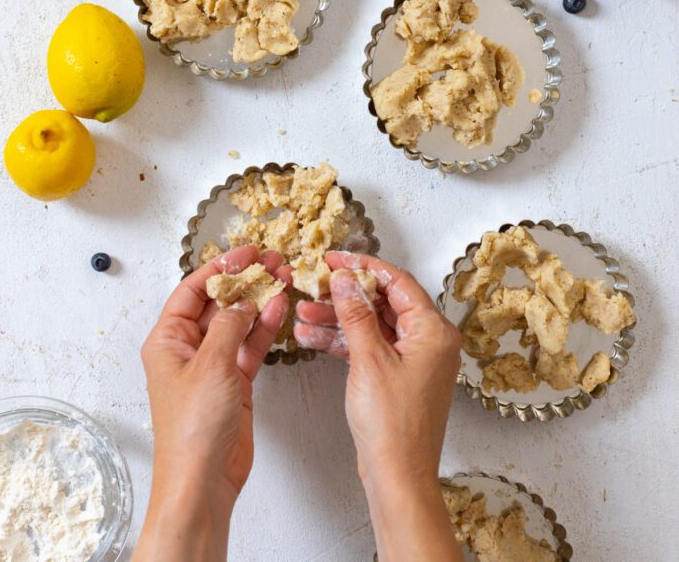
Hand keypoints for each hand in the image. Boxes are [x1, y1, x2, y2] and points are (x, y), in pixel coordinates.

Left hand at [133, 246, 288, 561]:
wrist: (203, 480)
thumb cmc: (191, 431)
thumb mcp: (211, 365)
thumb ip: (229, 326)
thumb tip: (241, 301)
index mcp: (167, 341)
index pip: (193, 290)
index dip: (220, 268)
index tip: (246, 252)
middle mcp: (188, 350)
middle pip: (218, 303)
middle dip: (245, 280)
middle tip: (272, 261)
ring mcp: (212, 366)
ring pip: (238, 321)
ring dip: (260, 300)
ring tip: (284, 277)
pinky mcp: (234, 382)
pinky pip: (250, 345)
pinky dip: (265, 326)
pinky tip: (280, 308)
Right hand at [294, 252, 462, 561]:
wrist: (397, 477)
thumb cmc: (393, 427)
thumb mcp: (369, 360)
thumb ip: (356, 313)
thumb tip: (346, 279)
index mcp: (434, 331)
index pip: (398, 281)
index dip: (363, 266)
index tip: (334, 259)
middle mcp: (428, 341)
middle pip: (383, 301)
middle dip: (345, 294)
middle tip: (315, 284)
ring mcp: (413, 359)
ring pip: (372, 324)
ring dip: (338, 317)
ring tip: (303, 311)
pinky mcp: (397, 377)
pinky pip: (369, 346)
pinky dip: (343, 341)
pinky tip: (312, 336)